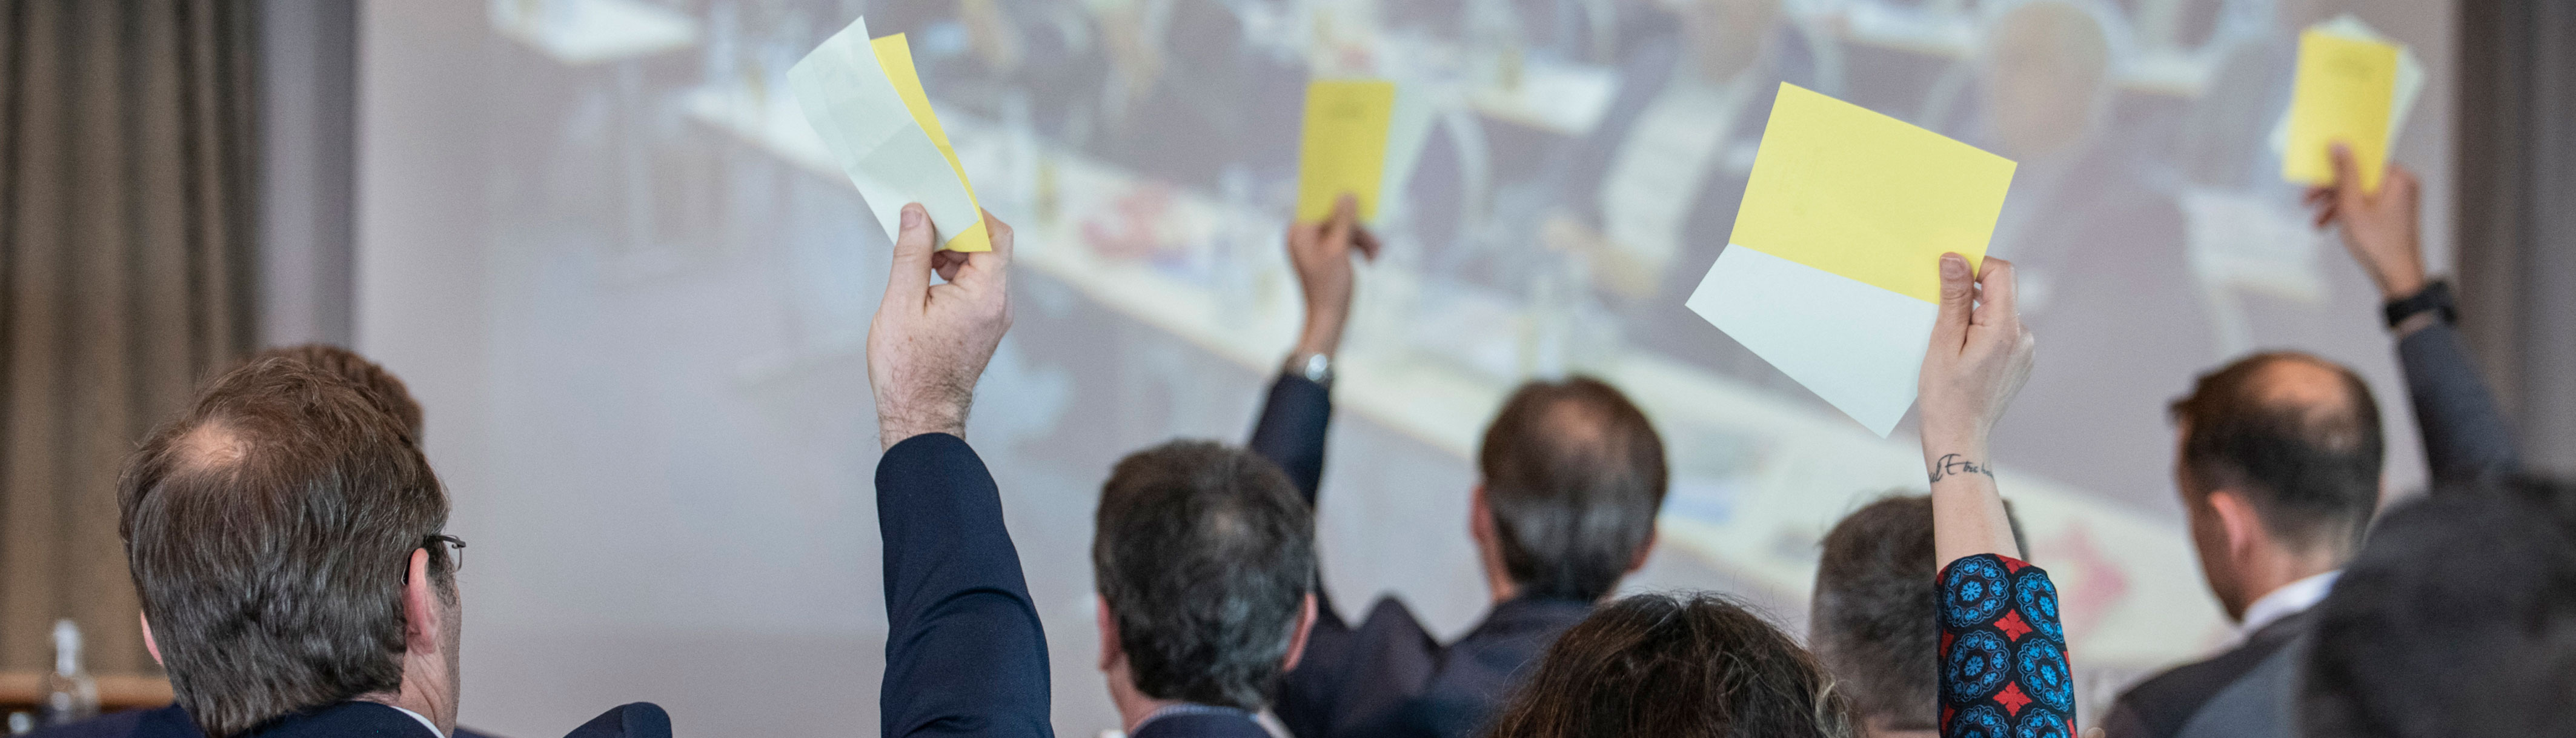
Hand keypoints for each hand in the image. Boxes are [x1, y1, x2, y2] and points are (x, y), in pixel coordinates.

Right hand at [868, 205, 1015, 448]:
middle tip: (919, 223)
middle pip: (989, 247)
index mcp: (986, 295)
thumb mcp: (901, 303)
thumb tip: (917, 212)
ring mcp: (993, 316)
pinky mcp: (983, 325)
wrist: (918, 416)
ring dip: (951, 251)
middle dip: (955, 229)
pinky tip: (923, 276)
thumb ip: (912, 253)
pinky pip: (974, 285)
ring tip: (916, 254)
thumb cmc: (907, 369)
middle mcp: (999, 304)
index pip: (994, 234)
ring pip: (981, 265)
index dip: (969, 211)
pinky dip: (952, 272)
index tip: (938, 198)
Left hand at [1285, 194, 1380, 356]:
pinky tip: (1371, 258)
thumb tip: (1347, 195)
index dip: (1342, 202)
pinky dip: (1357, 248)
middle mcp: (1302, 236)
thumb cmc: (1330, 286)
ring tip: (1377, 253)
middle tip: (1377, 242)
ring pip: (1342, 230)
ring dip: (1362, 240)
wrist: (1328, 319)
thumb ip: (1343, 220)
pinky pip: (1342, 242)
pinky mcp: (1323, 255)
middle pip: (1335, 218)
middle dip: (1358, 229)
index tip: (1361, 199)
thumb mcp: (1338, 250)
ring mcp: (1312, 246)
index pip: (1321, 205)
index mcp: (1298, 232)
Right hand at [1918, 254, 2034, 458]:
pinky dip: (1981, 332)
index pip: (2001, 272)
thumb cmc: (1945, 396)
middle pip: (2000, 292)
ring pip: (1998, 312)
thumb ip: (1953, 298)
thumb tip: (1955, 258)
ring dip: (1974, 314)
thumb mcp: (1942, 342)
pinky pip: (2001, 332)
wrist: (1959, 438)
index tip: (1946, 273)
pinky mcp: (2020, 361)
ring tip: (1949, 341)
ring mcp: (2025, 351)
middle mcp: (2023, 336)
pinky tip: (1962, 354)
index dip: (1975, 264)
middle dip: (1969, 293)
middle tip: (1939, 311)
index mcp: (2005, 329)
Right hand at [2303, 144, 2425, 300]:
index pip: (2362, 161)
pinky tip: (2330, 225)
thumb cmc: (2378, 244)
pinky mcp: (2392, 213)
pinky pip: (2365, 204)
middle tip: (2308, 200)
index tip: (2315, 175)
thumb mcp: (2352, 206)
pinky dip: (2348, 213)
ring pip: (2359, 192)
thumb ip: (2345, 173)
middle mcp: (2401, 185)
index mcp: (2398, 178)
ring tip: (2316, 220)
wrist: (2398, 277)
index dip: (2335, 167)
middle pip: (2358, 177)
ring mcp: (2398, 200)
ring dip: (2335, 205)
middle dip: (2331, 190)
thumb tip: (2339, 144)